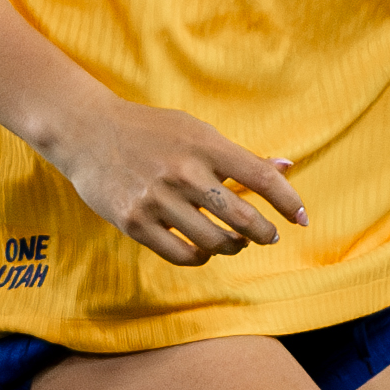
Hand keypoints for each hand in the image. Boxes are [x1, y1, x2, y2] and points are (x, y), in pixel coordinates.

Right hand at [53, 95, 307, 268]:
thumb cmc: (150, 131)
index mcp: (204, 145)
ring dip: (233, 247)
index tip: (302, 219)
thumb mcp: (195, 131)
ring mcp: (157, 200)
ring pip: (214, 242)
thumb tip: (287, 167)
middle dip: (264, 234)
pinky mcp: (134, 222)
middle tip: (268, 237)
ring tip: (234, 242)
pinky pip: (182, 255)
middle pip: (242, 218)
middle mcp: (183, 172)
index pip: (261, 178)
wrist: (87, 133)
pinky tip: (204, 251)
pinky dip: (201, 258)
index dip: (289, 202)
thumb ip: (239, 155)